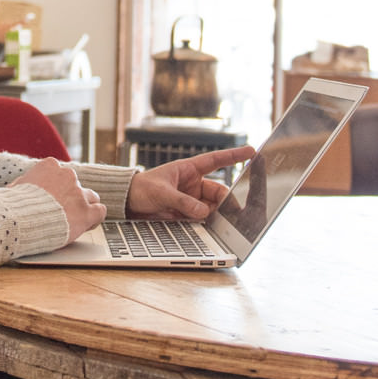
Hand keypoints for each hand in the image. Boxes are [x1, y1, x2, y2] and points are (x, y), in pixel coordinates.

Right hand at [13, 158, 106, 243]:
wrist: (18, 219)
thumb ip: (25, 185)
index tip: (52, 199)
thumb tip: (20, 189)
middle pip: (76, 185)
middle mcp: (68, 175)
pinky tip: (87, 225)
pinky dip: (94, 219)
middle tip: (62, 211)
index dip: (58, 188)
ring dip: (84, 207)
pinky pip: (100, 211)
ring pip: (91, 197)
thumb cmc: (12, 206)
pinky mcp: (86, 212)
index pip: (61, 174)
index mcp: (50, 166)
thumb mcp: (15, 187)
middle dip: (71, 198)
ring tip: (76, 219)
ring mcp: (79, 193)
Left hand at [126, 145, 256, 219]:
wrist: (126, 203)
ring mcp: (191, 199)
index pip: (215, 160)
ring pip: (212, 206)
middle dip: (226, 200)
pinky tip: (211, 227)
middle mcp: (193, 183)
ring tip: (221, 222)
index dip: (234, 155)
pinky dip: (207, 222)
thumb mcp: (161, 193)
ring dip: (217, 213)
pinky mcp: (186, 213)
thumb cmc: (140, 188)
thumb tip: (203, 212)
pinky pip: (202, 217)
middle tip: (233, 211)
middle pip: (218, 191)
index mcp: (188, 169)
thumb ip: (182, 202)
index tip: (251, 151)